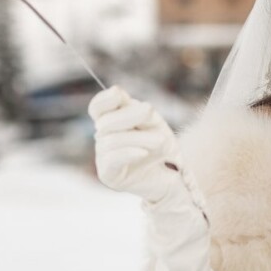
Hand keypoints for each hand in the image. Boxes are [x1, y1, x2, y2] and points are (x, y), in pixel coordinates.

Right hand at [89, 86, 181, 204]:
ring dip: (139, 137)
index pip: (98, 107)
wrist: (173, 176)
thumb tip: (118, 94)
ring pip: (111, 140)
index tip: (118, 94)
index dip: (104, 99)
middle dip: (130, 115)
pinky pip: (112, 159)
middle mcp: (103, 137)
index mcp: (112, 121)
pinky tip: (143, 153)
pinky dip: (129, 152)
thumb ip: (137, 110)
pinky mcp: (108, 174)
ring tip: (160, 141)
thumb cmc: (161, 147)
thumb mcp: (154, 123)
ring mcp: (103, 156)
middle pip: (105, 121)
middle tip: (152, 112)